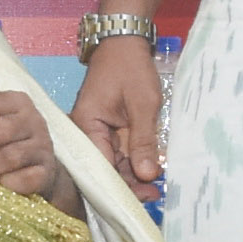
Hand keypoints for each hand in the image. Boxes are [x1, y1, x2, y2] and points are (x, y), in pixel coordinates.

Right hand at [67, 36, 163, 202]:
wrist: (123, 42)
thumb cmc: (131, 69)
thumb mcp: (143, 104)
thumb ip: (143, 140)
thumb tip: (147, 176)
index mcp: (86, 126)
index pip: (100, 167)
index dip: (122, 186)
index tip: (144, 199)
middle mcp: (85, 133)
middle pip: (105, 168)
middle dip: (129, 184)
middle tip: (156, 196)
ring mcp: (95, 131)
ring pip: (112, 163)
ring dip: (133, 175)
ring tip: (157, 188)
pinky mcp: (105, 129)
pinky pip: (117, 152)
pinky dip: (133, 161)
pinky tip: (150, 170)